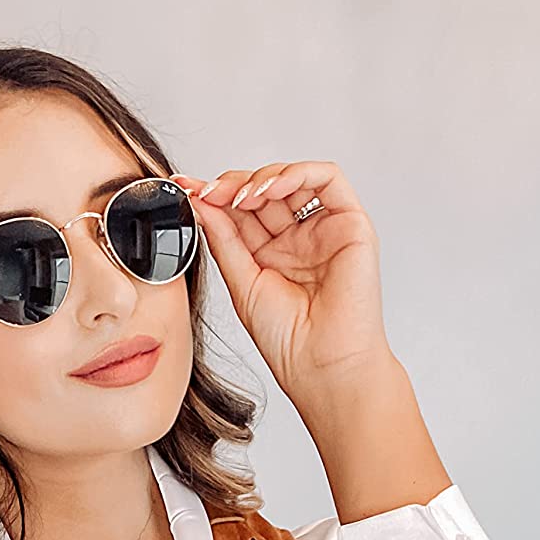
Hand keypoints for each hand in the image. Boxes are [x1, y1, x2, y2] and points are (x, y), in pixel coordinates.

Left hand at [172, 162, 392, 398]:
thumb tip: (201, 202)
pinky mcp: (351, 224)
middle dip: (234, 185)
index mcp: (271, 255)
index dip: (216, 196)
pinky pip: (328, 178)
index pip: (243, 211)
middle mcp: (298, 240)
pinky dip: (296, 173)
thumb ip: (224, 239)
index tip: (188, 190)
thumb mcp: (241, 282)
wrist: (320, 367)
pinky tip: (269, 191)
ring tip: (240, 197)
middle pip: (266, 190)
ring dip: (262, 178)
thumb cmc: (288, 341)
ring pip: (294, 178)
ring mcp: (324, 230)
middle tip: (209, 192)